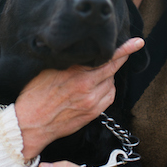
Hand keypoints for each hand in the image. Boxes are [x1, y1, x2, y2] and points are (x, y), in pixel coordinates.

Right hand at [15, 38, 144, 158]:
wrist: (29, 124)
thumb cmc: (34, 96)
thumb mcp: (48, 70)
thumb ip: (68, 61)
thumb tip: (81, 51)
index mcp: (75, 73)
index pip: (105, 58)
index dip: (123, 49)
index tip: (137, 42)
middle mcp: (86, 87)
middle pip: (112, 69)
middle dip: (122, 58)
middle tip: (132, 47)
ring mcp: (91, 102)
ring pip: (111, 83)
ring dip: (108, 76)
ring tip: (95, 73)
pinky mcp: (92, 113)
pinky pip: (109, 97)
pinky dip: (107, 89)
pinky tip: (98, 87)